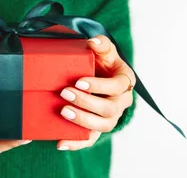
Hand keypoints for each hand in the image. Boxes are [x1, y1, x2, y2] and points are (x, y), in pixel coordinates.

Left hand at [56, 35, 135, 150]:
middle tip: (65, 93)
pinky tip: (61, 143)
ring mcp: (111, 117)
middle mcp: (121, 102)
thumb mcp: (105, 52)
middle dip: (86, 103)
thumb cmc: (103, 64)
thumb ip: (102, 44)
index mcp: (125, 82)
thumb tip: (93, 42)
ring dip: (82, 120)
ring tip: (63, 112)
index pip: (117, 86)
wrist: (101, 78)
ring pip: (103, 126)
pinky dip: (77, 143)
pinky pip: (91, 140)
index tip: (79, 82)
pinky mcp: (99, 129)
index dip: (99, 86)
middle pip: (110, 109)